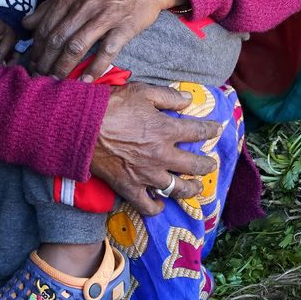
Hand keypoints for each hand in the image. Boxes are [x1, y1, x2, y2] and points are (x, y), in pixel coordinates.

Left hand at [21, 0, 186, 80]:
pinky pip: (106, 51)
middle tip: (39, 77)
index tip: (31, 63)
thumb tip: (26, 23)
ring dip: (63, 67)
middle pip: (57, 38)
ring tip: (56, 83)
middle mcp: (85, 4)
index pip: (46, 24)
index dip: (35, 47)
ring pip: (76, 46)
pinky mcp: (125, 26)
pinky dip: (94, 68)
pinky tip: (86, 82)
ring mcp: (106, 15)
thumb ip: (52, 5)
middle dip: (44, 61)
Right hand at [90, 82, 220, 216]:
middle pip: (194, 166)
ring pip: (177, 189)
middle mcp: (162, 155)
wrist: (82, 127)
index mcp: (166, 130)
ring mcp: (147, 174)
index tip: (217, 130)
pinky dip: (156, 207)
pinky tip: (160, 203)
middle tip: (212, 165)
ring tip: (196, 188)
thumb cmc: (111, 105)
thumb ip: (168, 97)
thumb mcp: (142, 92)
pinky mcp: (130, 187)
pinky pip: (147, 206)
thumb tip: (188, 100)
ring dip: (190, 189)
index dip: (211, 130)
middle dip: (207, 165)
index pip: (198, 132)